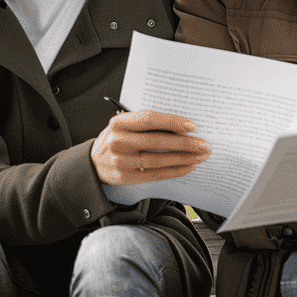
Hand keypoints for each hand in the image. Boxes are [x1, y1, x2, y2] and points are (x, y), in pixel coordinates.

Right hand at [91, 110, 210, 184]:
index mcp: (119, 123)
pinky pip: (155, 174)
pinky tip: (188, 166)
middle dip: (184, 142)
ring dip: (183, 158)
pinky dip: (174, 171)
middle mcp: (118, 141)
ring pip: (158, 159)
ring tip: (200, 155)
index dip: (171, 121)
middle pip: (157, 141)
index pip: (148, 119)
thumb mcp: (123, 125)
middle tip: (204, 144)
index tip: (192, 125)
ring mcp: (121, 161)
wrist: (92, 163)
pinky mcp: (125, 178)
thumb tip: (180, 124)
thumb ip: (144, 123)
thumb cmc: (115, 139)